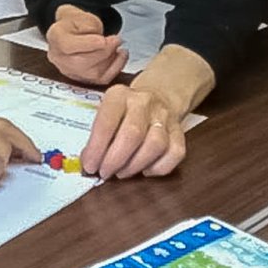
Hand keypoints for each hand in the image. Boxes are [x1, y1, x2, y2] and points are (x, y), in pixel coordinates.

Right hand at [46, 5, 125, 84]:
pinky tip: (120, 57)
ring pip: (93, 73)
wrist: (74, 30)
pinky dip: (115, 68)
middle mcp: (58, 58)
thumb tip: (102, 43)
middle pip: (81, 63)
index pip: (68, 46)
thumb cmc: (77, 23)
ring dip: (111, 60)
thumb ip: (90, 27)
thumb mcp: (82, 16)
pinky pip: (101, 79)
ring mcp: (69, 71)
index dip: (88, 44)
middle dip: (104, 52)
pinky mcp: (81, 79)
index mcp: (55, 37)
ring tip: (118, 47)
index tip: (104, 40)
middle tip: (117, 40)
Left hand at [79, 44, 214, 179]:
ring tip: (122, 172)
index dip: (97, 148)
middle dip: (115, 160)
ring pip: (155, 145)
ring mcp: (164, 116)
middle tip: (105, 172)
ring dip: (135, 165)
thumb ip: (97, 134)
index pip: (107, 123)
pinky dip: (159, 168)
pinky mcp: (179, 130)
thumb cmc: (124, 111)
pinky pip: (175, 153)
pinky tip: (145, 171)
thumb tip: (89, 162)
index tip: (90, 165)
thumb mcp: (106, 111)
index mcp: (119, 95)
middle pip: (132, 134)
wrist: (157, 94)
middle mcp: (143, 102)